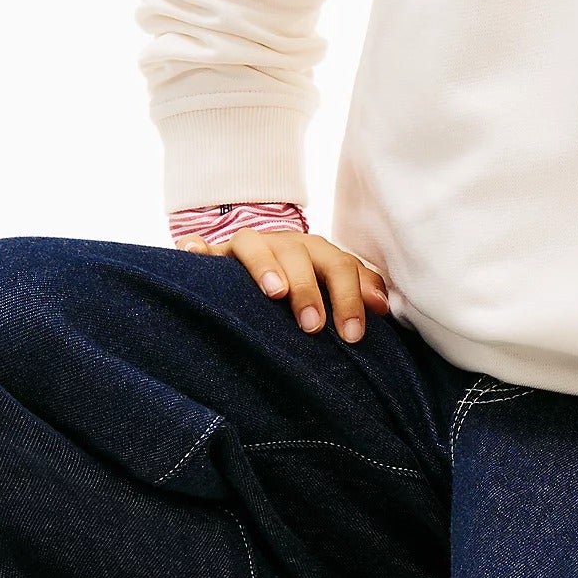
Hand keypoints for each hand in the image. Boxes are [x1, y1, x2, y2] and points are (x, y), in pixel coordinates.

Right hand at [177, 229, 391, 342]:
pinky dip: (197, 248)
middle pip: (303, 255)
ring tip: (275, 293)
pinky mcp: (216, 253)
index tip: (353, 334)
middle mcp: (287, 244)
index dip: (350, 296)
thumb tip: (384, 305)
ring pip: (257, 245)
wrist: (259, 262)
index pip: (341, 266)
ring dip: (268, 267)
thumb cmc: (304, 287)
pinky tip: (193, 252)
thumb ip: (357, 294)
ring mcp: (250, 245)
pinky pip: (203, 248)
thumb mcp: (330, 290)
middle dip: (310, 290)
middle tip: (313, 327)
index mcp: (318, 252)